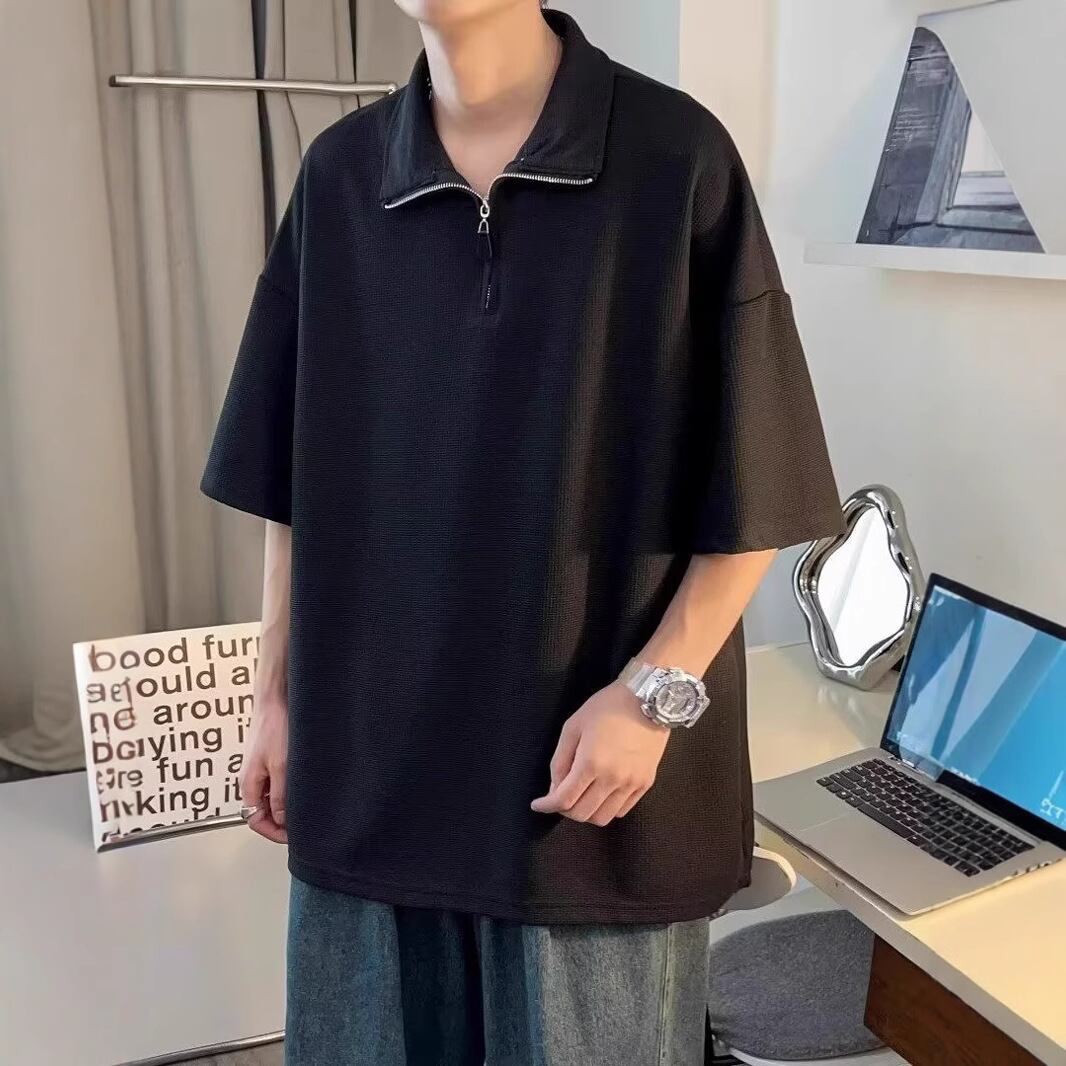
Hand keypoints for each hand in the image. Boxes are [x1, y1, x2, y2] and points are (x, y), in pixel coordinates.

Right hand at [240, 693, 288, 843]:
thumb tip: (282, 820)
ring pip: (270, 797)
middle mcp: (252, 778)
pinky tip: (301, 787)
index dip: (273, 832)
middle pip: (262, 811)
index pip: (254, 820)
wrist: (275, 698)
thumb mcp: (281, 766)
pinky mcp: (269, 758)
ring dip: (285, 805)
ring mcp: (260, 768)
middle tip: (300, 825)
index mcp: (249, 784)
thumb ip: (281, 795)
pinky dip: (287, 790)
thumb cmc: (274, 726)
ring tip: (304, 807)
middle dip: (280, 821)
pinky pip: (275, 782)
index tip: (292, 836)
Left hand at [530, 680, 669, 825]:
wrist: (648, 699)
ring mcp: (631, 784)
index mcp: (590, 763)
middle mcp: (612, 779)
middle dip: (564, 809)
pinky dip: (607, 808)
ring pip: (603, 818)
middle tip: (560, 796)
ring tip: (582, 796)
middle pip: (582, 814)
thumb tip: (555, 787)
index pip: (564, 800)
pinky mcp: (645, 783)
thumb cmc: (607, 707)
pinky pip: (622, 810)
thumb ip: (560, 760)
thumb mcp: (573, 727)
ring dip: (587, 812)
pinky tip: (601, 794)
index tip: (538, 804)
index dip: (547, 806)